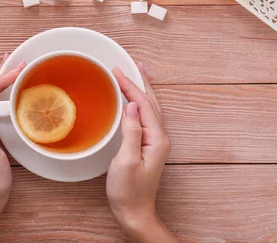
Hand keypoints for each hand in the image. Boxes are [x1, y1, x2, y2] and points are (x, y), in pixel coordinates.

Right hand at [107, 65, 175, 242]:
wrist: (135, 213)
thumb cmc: (129, 191)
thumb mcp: (126, 161)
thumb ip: (131, 132)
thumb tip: (131, 106)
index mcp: (156, 139)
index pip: (143, 104)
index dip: (130, 86)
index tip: (116, 71)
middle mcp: (159, 138)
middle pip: (151, 103)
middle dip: (140, 82)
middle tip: (132, 64)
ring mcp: (155, 142)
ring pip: (149, 109)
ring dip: (142, 90)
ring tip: (136, 74)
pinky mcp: (148, 147)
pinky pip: (144, 118)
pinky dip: (139, 104)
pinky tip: (133, 102)